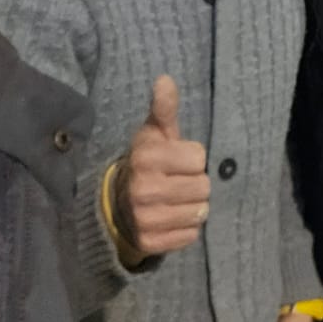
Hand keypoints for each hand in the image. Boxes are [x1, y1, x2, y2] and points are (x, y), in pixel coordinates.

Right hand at [112, 76, 210, 258]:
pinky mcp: (148, 242)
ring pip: (199, 212)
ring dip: (194, 207)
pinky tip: (171, 218)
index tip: (178, 159)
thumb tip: (165, 79)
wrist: (119, 202)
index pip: (199, 157)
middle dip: (196, 183)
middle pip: (203, 186)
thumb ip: (164, 108)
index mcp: (145, 157)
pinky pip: (190, 236)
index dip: (193, 158)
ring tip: (177, 200)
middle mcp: (143, 188)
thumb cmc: (148, 162)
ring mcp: (144, 218)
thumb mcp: (155, 133)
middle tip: (178, 182)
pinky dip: (186, 228)